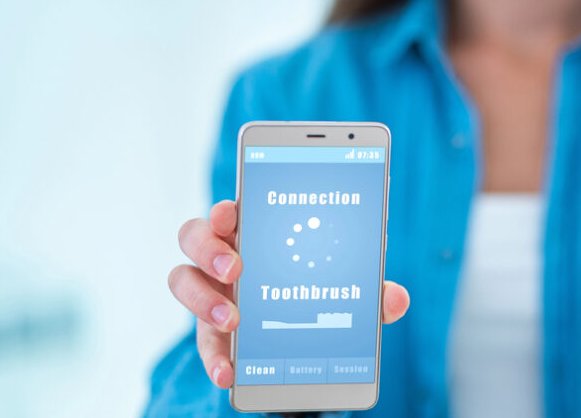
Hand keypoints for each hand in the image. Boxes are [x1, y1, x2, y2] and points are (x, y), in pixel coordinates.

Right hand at [168, 200, 410, 387]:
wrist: (307, 337)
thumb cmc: (323, 290)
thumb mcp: (351, 289)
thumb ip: (372, 292)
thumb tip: (397, 298)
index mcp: (258, 230)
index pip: (232, 208)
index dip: (227, 206)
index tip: (233, 211)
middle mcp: (226, 255)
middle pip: (194, 236)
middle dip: (209, 248)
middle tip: (236, 268)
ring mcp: (214, 292)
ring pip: (183, 280)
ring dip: (202, 298)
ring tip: (234, 320)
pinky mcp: (212, 332)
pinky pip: (202, 342)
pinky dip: (214, 358)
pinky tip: (230, 373)